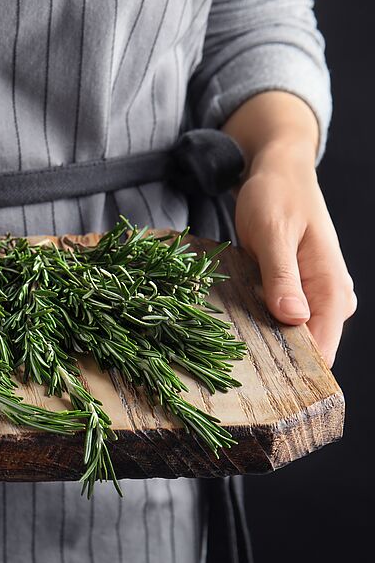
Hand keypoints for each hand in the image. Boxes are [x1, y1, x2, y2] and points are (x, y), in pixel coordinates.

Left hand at [234, 146, 355, 366]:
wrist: (278, 171)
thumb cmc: (275, 197)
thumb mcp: (272, 233)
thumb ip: (282, 277)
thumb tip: (294, 319)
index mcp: (332, 287)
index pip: (324, 347)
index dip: (298, 373)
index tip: (264, 390)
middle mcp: (331, 298)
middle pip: (309, 348)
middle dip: (277, 362)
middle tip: (236, 373)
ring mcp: (316, 297)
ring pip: (295, 337)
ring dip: (266, 346)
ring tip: (230, 354)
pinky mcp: (298, 293)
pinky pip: (284, 322)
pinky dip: (262, 327)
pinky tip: (237, 331)